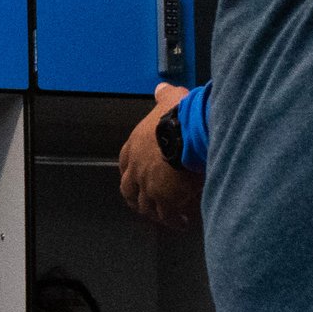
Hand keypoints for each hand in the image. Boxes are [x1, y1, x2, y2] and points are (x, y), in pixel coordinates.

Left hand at [119, 82, 199, 228]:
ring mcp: (148, 186)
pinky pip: (167, 216)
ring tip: (165, 217)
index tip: (134, 177)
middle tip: (144, 204)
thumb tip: (161, 88)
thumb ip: (164, 96)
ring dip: (154, 212)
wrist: (188, 132)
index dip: (130, 172)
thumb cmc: (180, 114)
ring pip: (146, 206)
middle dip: (136, 198)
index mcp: (134, 147)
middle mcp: (136, 169)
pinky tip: (182, 224)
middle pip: (129, 190)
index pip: (124, 163)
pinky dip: (173, 221)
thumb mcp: (170, 99)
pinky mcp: (165, 199)